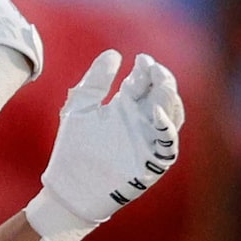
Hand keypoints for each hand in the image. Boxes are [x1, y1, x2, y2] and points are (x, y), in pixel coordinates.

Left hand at [26, 50, 182, 240]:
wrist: (69, 187)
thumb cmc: (73, 150)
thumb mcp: (80, 109)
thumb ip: (95, 82)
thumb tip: (113, 53)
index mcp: (126, 106)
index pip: (144, 82)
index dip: (146, 69)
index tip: (140, 59)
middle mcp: (142, 120)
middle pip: (162, 94)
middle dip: (162, 78)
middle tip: (152, 67)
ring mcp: (149, 140)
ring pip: (172, 114)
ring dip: (169, 98)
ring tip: (161, 83)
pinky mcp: (152, 160)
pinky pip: (167, 143)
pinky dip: (165, 127)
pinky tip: (155, 113)